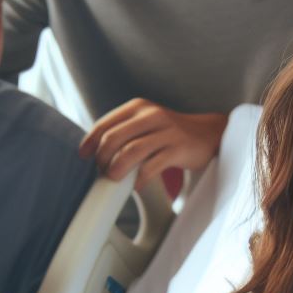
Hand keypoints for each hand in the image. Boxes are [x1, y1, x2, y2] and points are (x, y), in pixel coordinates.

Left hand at [79, 100, 226, 190]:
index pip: (105, 123)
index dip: (90, 142)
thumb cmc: (170, 133)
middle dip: (103, 158)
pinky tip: (136, 185)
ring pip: (132, 151)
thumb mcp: (146, 122)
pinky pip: (152, 165)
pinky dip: (139, 178)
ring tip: (114, 179)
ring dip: (118, 168)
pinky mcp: (179, 148)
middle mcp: (151, 115)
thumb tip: (95, 152)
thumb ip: (124, 131)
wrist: (208, 134)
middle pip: (114, 137)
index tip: (84, 157)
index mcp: (138, 107)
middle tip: (103, 172)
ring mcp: (167, 131)